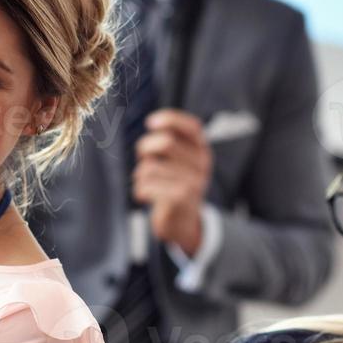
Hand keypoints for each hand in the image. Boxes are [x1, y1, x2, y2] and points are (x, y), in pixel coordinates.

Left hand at [132, 109, 211, 256]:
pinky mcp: (178, 199)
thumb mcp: (181, 161)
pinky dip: (139, 191)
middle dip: (145, 147)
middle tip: (143, 156)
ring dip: (140, 175)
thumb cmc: (176, 185)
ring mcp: (191, 183)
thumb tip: (153, 121)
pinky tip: (147, 197)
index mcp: (202, 151)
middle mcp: (201, 165)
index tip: (151, 123)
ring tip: (147, 183)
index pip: (192, 126)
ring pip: (150, 167)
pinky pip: (145, 186)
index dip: (170, 119)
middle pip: (165, 143)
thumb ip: (171, 141)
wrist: (185, 223)